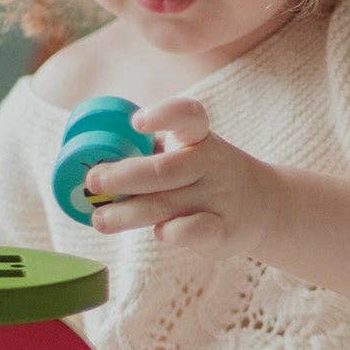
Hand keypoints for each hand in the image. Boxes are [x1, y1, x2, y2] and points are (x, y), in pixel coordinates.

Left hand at [84, 96, 280, 258]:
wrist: (264, 205)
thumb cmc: (204, 175)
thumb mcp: (188, 150)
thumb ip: (149, 151)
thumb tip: (85, 162)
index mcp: (198, 136)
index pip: (187, 116)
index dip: (163, 116)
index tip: (136, 121)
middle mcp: (210, 163)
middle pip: (164, 170)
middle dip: (123, 177)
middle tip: (92, 182)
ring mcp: (218, 198)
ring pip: (167, 205)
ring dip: (128, 214)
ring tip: (99, 219)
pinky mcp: (224, 231)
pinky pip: (194, 232)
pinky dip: (172, 233)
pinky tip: (158, 233)